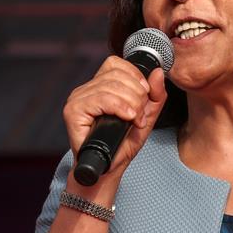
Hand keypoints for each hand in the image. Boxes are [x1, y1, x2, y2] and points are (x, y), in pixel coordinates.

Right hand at [63, 56, 167, 176]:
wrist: (108, 169)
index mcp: (99, 86)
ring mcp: (78, 99)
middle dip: (137, 94)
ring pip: (111, 86)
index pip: (116, 63)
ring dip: (131, 103)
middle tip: (140, 114)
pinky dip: (120, 107)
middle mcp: (86, 89)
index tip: (144, 94)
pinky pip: (101, 99)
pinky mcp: (73, 111)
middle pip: (117, 74)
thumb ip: (156, 95)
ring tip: (135, 119)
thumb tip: (158, 72)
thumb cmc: (122, 144)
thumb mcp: (146, 117)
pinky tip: (127, 118)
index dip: (135, 76)